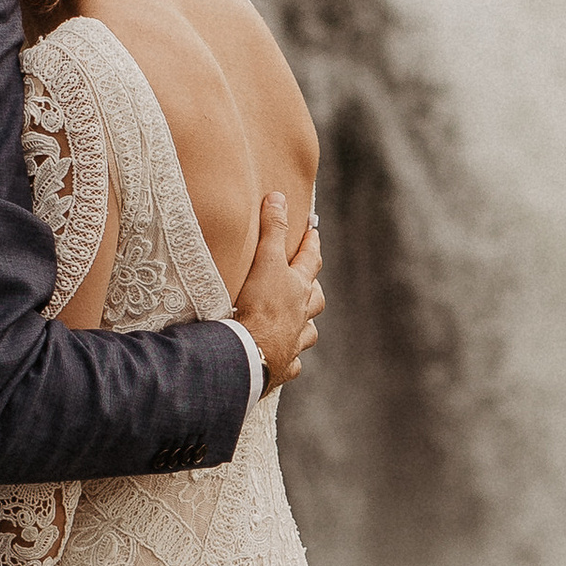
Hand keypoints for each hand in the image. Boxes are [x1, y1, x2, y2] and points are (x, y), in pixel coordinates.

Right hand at [235, 195, 324, 385]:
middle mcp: (301, 316)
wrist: (250, 353)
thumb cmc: (260, 306)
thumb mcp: (265, 261)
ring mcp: (293, 342)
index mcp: (298, 289)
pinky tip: (282, 357)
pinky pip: (290, 362)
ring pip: (307, 332)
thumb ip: (272, 231)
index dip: (311, 244)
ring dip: (304, 325)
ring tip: (299, 321)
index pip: (310, 260)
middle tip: (310, 282)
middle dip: (313, 289)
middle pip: (315, 299)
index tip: (313, 232)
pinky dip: (288, 357)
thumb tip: (278, 198)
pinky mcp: (281, 366)